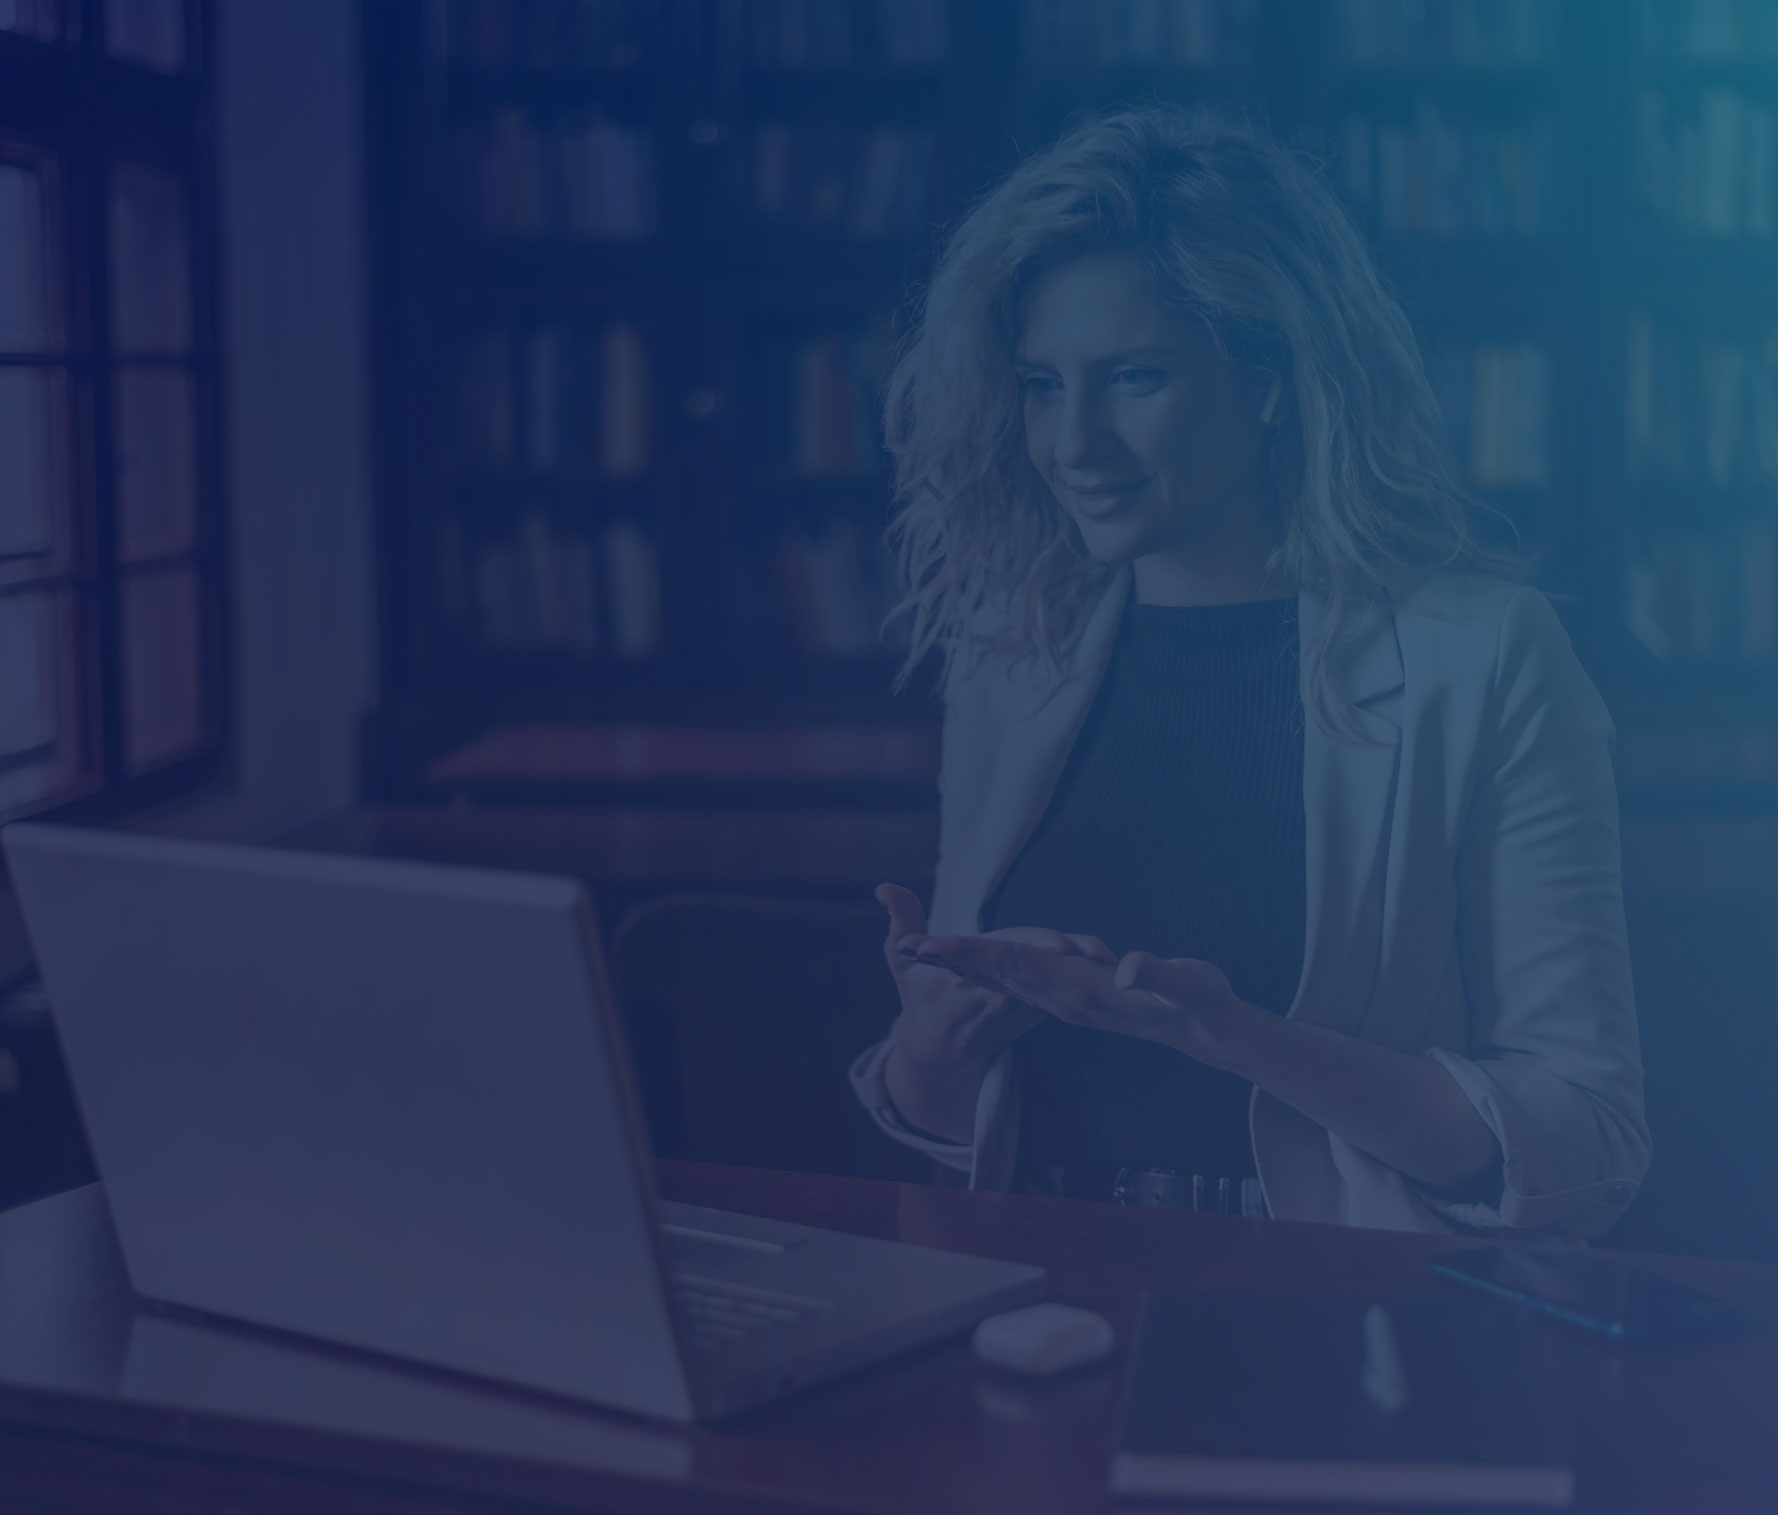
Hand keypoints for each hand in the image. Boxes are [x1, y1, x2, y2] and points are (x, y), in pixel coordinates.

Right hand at [875, 884, 1112, 1142]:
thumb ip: (900, 921)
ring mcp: (1022, 1006)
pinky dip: (1079, 978)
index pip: (1006, 959)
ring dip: (1082, 971)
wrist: (940, 1051)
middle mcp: (1002, 997)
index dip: (1032, 950)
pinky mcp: (1037, 1009)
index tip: (1058, 947)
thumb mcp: (900, 960)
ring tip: (1109, 956)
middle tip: (1096, 952)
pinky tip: (1105, 965)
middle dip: (1069, 962)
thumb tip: (884, 887)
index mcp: (973, 984)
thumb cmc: (919, 997)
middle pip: (1040, 972)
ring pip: (1056, 983)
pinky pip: (1061, 991)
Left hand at [897, 931, 1258, 1070]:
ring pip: (1006, 979)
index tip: (933, 946)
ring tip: (926, 951)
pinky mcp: (1077, 997)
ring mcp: (1070, 1001)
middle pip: (999, 974)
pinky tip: (976, 964)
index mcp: (1082, 991)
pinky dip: (994, 970)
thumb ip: (1157, 975)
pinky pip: (1024, 982)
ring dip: (966, 966)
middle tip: (905, 946)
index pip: (1016, 967)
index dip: (973, 954)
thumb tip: (1125, 966)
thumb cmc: (1203, 1004)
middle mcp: (1067, 999)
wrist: (1211, 1034)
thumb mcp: (1187, 985)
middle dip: (953, 960)